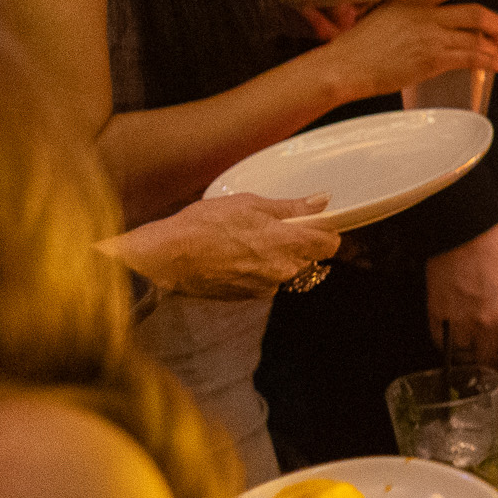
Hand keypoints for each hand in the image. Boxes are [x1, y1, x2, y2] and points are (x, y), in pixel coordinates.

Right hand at [108, 193, 340, 297]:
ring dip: (277, 258)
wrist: (167, 258)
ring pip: (286, 271)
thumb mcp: (249, 204)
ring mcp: (266, 287)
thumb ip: (290, 208)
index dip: (325, 232)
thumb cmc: (205, 225)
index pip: (330, 244)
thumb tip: (323, 201)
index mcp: (288, 244)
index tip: (313, 223)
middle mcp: (283, 270)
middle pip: (309, 259)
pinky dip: (258, 270)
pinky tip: (235, 257)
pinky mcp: (248, 297)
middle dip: (299, 245)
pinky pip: (265, 281)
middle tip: (274, 228)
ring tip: (248, 242)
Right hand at [318, 0, 497, 99]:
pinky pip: (471, 58)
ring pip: (477, 37)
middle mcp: (424, 13)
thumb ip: (402, 15)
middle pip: (475, 12)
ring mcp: (430, 36)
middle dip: (496, 24)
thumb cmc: (354, 49)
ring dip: (496, 48)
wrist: (342, 67)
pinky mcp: (433, 58)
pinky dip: (490, 61)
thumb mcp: (377, 15)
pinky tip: (497, 65)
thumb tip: (419, 24)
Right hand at [424, 223, 497, 376]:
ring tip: (476, 352)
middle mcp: (488, 325)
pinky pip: (443, 346)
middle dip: (493, 369)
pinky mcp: (438, 316)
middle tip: (493, 364)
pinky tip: (459, 339)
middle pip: (489, 365)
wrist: (467, 232)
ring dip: (472, 360)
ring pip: (465, 360)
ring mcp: (461, 322)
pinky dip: (451, 347)